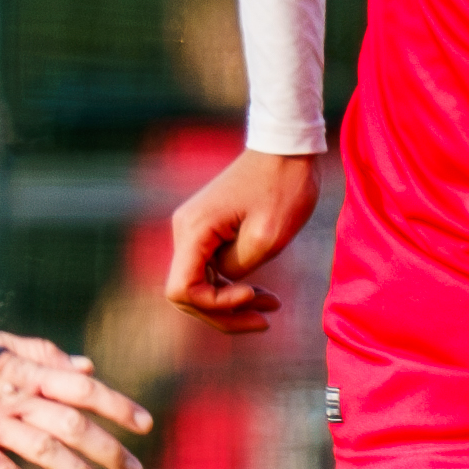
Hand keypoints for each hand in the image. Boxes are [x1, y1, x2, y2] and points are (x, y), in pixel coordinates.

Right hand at [0, 329, 153, 468]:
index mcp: (27, 372)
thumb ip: (46, 356)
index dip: (117, 404)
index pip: (83, 388)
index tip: (145, 424)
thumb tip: (89, 368)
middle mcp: (14, 397)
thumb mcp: (3, 347)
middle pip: (72, 423)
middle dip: (108, 449)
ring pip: (44, 449)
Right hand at [165, 149, 322, 334]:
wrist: (286, 148)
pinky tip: (262, 295)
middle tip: (265, 321)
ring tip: (271, 308)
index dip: (214, 305)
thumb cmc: (283, 187)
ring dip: (233, 303)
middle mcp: (185, 231)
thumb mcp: (268, 238)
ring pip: (201, 285)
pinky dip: (234, 287)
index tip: (251, 294)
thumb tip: (225, 282)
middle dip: (226, 313)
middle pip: (190, 293)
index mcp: (194, 230)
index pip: (182, 290)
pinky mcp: (208, 231)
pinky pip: (211, 270)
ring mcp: (194, 231)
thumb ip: (238, 269)